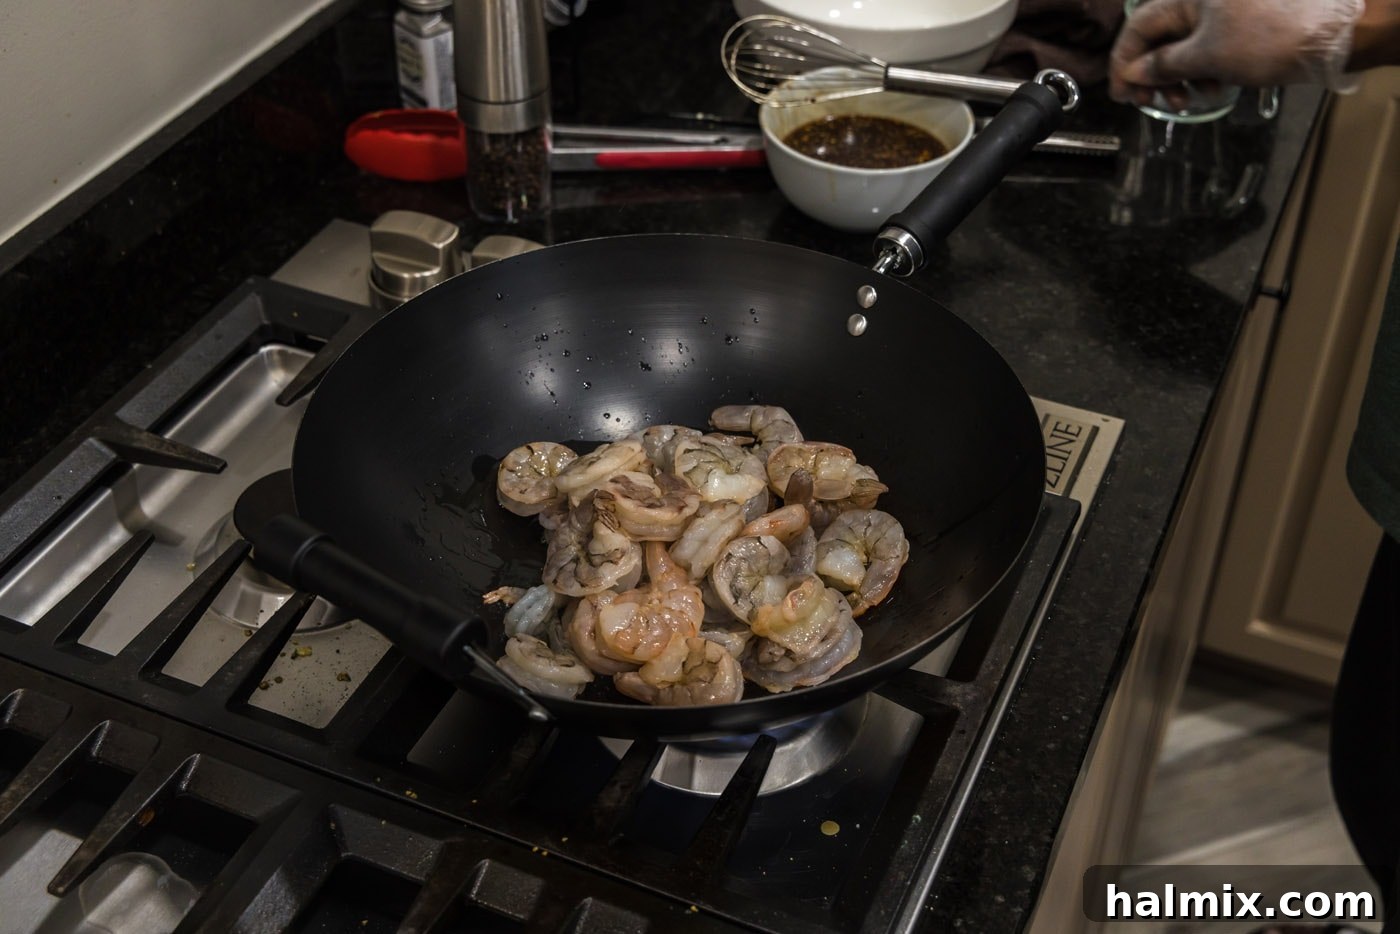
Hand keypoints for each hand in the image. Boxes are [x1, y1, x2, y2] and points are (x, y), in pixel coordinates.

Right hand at [1109, 0, 1365, 104]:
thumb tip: (1133, 72)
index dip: (1124, 63)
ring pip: (1182, 48)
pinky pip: (1207, 51)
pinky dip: (1203, 73)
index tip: (1121, 94)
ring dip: (1178, 78)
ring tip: (1187, 101)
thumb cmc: (1265, 41)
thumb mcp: (1205, 57)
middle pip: (1159, 39)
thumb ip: (1162, 65)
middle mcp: (1200, 2)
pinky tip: (1214, 90)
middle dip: (1152, 74)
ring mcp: (1221, 15)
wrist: (1328, 37)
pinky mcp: (1239, 30)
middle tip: (1150, 102)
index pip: (1138, 28)